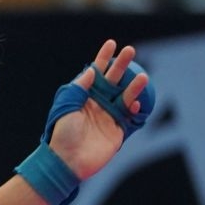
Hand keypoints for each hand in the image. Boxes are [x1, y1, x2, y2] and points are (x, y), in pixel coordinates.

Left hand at [48, 40, 149, 180]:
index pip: (95, 73)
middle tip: (131, 51)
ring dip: (134, 86)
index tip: (111, 43)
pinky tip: (135, 104)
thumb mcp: (65, 107)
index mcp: (83, 96)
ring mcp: (109, 116)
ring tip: (142, 76)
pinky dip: (135, 109)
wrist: (67, 160)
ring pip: (126, 96)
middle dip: (122, 65)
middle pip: (113, 80)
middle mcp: (97, 104)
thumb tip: (92, 71)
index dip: (103, 58)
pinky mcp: (118, 131)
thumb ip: (78, 89)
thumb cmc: (62, 133)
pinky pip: (131, 117)